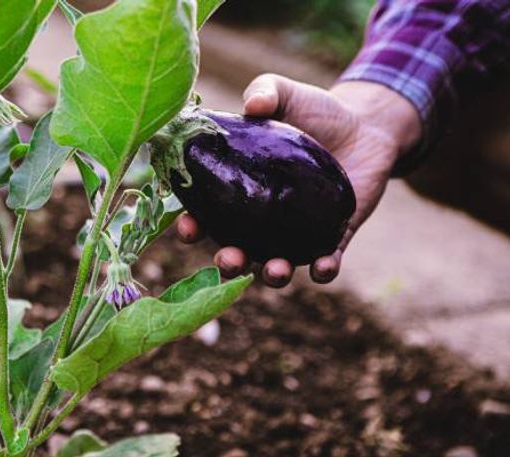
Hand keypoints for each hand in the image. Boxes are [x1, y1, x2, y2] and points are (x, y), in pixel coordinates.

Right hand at [177, 75, 421, 286]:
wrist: (365, 126)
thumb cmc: (315, 111)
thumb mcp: (286, 94)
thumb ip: (265, 92)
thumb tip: (252, 105)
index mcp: (240, 190)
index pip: (207, 215)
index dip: (192, 226)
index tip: (188, 228)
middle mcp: (262, 220)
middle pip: (237, 250)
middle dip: (228, 262)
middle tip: (229, 258)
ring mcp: (296, 233)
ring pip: (275, 265)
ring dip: (271, 274)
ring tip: (274, 270)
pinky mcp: (332, 238)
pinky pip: (324, 263)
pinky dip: (322, 270)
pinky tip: (322, 267)